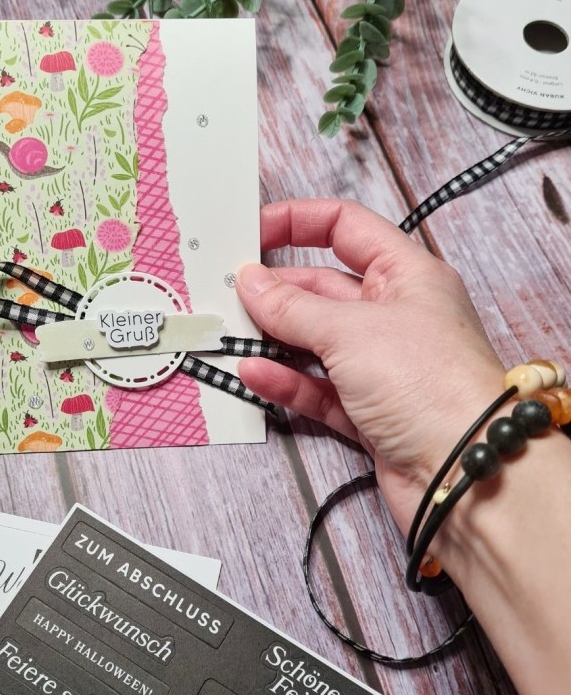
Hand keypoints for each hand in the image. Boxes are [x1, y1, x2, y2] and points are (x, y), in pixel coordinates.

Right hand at [236, 199, 504, 535]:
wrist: (465, 472)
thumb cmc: (430, 383)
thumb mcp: (351, 330)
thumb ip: (292, 306)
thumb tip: (251, 281)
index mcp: (406, 275)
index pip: (346, 227)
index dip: (298, 223)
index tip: (252, 232)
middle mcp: (396, 316)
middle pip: (324, 288)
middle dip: (277, 290)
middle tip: (229, 292)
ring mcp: (382, 366)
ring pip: (315, 341)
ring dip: (274, 338)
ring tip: (230, 332)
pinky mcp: (369, 412)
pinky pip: (317, 388)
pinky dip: (286, 381)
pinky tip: (253, 373)